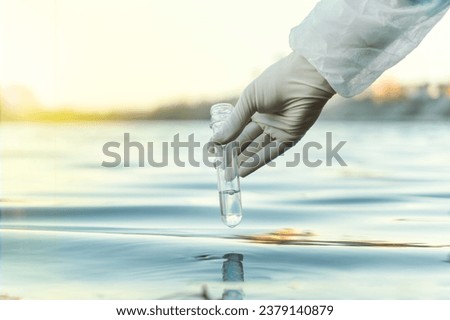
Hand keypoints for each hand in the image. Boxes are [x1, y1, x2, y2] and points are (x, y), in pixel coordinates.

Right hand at [210, 52, 334, 176]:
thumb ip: (235, 122)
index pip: (238, 128)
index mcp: (255, 108)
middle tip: (219, 167)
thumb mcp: (249, 101)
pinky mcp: (289, 137)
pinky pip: (271, 152)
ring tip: (229, 173)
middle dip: (233, 154)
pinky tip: (244, 171)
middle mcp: (266, 120)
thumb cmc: (275, 83)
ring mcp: (277, 129)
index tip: (213, 151)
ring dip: (243, 161)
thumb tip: (216, 140)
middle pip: (246, 141)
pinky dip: (257, 162)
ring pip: (257, 149)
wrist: (303, 80)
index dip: (226, 140)